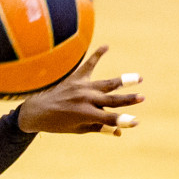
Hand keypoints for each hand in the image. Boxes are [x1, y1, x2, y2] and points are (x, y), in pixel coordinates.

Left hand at [16, 46, 143, 135]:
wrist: (36, 110)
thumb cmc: (57, 123)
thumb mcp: (78, 129)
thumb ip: (98, 128)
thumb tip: (118, 131)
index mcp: (85, 114)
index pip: (109, 118)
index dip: (123, 121)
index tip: (136, 121)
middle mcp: (85, 99)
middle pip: (111, 99)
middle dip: (128, 99)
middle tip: (142, 97)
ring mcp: (80, 87)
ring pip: (106, 83)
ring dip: (123, 81)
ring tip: (138, 78)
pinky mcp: (75, 77)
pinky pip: (88, 64)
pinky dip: (97, 55)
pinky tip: (106, 46)